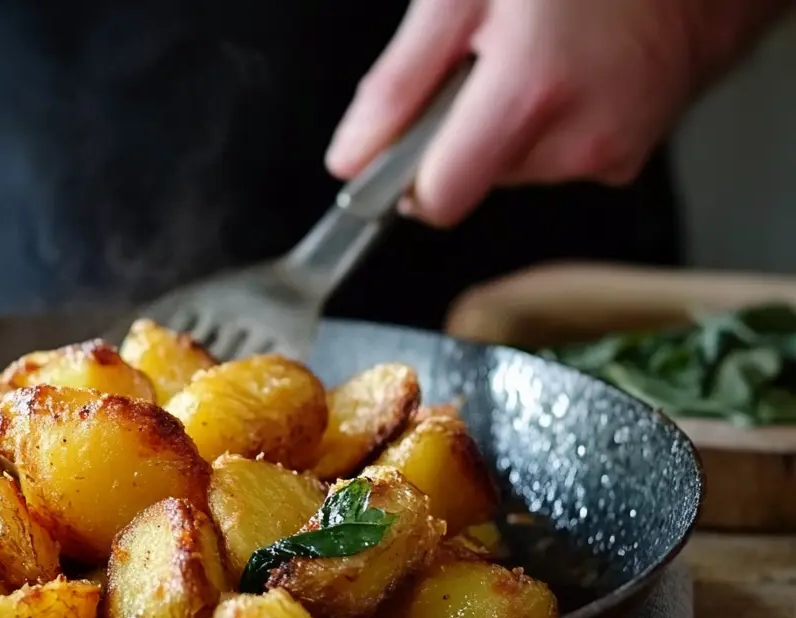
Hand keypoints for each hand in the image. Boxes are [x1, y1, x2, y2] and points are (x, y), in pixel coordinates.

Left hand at [326, 0, 789, 227]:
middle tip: (485, 64)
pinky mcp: (626, 158)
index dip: (406, 176)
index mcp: (530, 94)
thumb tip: (350, 159)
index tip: (398, 147)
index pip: (438, 198)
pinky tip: (565, 75)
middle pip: (471, 180)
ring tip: (534, 59)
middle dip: (460, 133)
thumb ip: (397, 85)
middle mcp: (578, 138)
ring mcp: (609, 153)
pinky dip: (545, 128)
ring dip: (504, 125)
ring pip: (510, 170)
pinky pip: (552, 162)